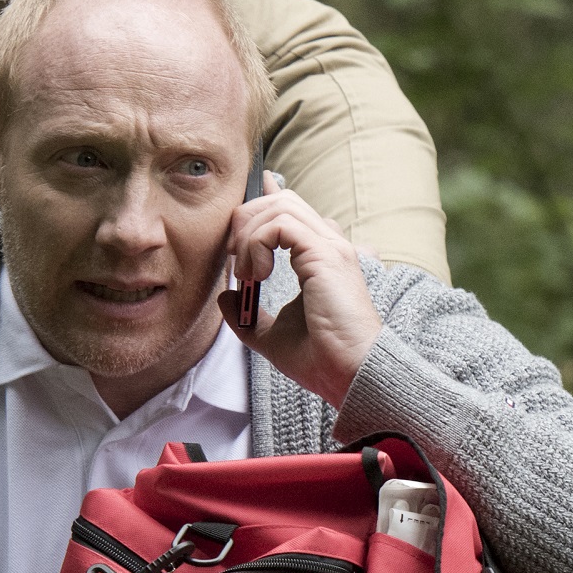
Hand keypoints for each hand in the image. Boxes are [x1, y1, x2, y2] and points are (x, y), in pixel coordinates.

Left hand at [219, 185, 381, 407]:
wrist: (348, 374)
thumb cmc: (320, 359)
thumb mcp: (272, 336)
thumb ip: (247, 316)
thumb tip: (224, 296)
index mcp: (321, 258)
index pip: (293, 211)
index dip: (266, 199)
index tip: (243, 212)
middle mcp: (328, 246)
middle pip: (283, 200)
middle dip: (248, 219)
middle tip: (235, 257)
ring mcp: (330, 247)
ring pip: (280, 207)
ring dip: (250, 235)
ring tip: (247, 274)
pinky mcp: (324, 255)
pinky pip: (280, 226)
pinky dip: (258, 244)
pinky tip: (258, 274)